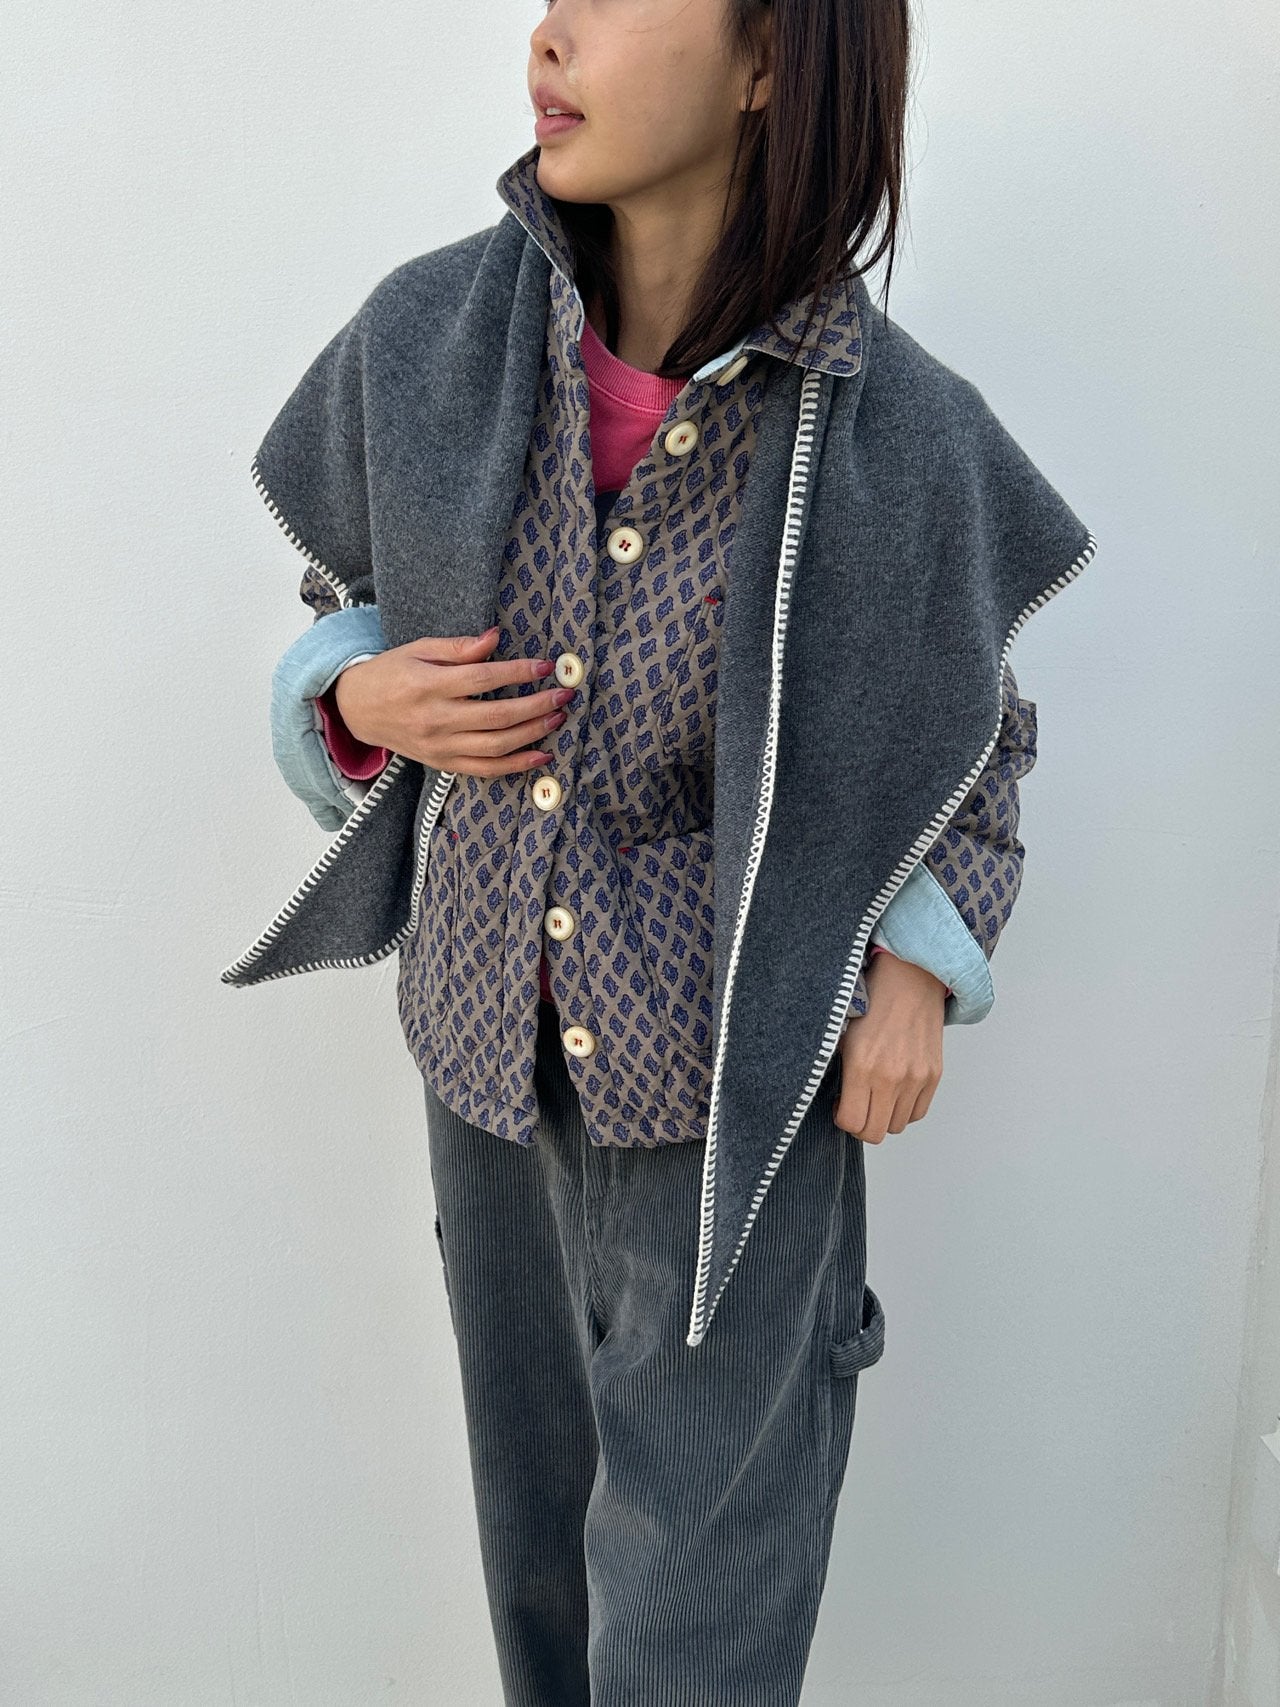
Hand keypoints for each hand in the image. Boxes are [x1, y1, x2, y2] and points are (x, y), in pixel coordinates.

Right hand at [333, 626, 574, 776]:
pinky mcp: (443, 763)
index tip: (544, 666)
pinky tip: (541, 755)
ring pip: (496, 746)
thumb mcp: (419, 649)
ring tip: (558, 718)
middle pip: (496, 716)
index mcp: (428, 685)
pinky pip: (485, 770)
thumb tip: (495, 638)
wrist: (358, 710)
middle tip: (563, 694)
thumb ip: (458, 647)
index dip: (517, 673)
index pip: (481, 679)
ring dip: (533, 734)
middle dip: (536, 706)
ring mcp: (440, 746)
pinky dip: (516, 766)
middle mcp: (435, 719)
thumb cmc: (391, 673)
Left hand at [834, 952, 945, 1143]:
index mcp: (862, 1066)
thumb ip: (842, 1074)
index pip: (852, 1123)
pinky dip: (905, 1109)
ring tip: (876, 1095)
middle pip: (875, 1133)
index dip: (842, 1120)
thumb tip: (841, 1104)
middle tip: (857, 1106)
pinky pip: (918, 1112)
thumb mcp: (843, 1035)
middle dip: (861, 1125)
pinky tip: (894, 1091)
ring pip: (897, 1126)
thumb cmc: (873, 1001)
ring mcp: (916, 1078)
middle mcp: (891, 1077)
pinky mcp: (934, 1075)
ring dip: (884, 1117)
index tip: (840, 1106)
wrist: (910, 978)